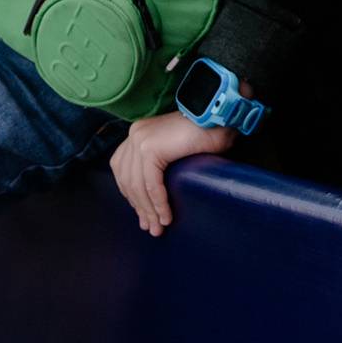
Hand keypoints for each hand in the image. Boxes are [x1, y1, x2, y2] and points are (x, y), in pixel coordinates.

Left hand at [111, 111, 233, 235]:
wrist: (218, 115)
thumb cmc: (205, 132)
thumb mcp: (175, 150)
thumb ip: (161, 165)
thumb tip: (153, 197)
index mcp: (137, 134)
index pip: (123, 171)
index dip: (131, 196)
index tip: (143, 215)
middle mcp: (134, 135)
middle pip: (128, 180)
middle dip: (139, 207)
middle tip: (151, 227)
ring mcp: (140, 140)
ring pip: (138, 185)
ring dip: (149, 210)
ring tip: (159, 226)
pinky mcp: (150, 148)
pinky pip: (151, 184)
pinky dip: (158, 203)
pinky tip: (166, 216)